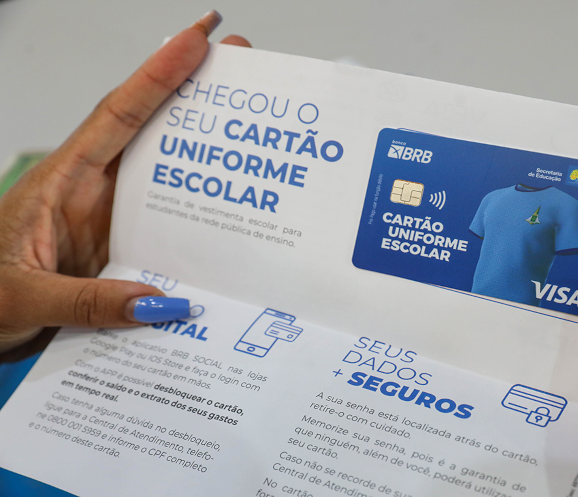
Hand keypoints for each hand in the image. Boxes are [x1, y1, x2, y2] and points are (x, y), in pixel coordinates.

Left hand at [0, 12, 251, 352]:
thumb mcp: (21, 299)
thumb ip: (85, 302)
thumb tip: (155, 301)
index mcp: (60, 184)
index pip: (116, 119)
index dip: (157, 77)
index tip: (196, 40)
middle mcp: (90, 193)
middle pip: (149, 130)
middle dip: (192, 90)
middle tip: (235, 56)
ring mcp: (108, 219)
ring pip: (164, 173)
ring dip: (201, 147)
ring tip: (244, 120)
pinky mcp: (120, 249)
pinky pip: (167, 225)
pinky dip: (199, 214)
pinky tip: (230, 213)